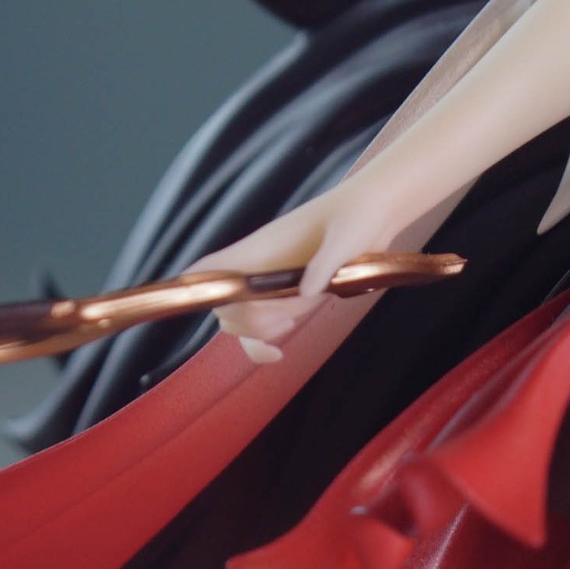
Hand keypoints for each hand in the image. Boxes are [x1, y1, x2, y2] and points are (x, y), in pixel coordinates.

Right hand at [188, 181, 405, 362]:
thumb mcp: (346, 235)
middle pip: (224, 306)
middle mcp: (258, 270)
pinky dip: (261, 347)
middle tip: (282, 320)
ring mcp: (272, 287)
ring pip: (240, 323)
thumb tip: (306, 292)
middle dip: (244, 321)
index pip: (212, 268)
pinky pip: (263, 331)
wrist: (375, 213)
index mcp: (261, 248)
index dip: (194, 287)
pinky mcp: (290, 300)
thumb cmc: (357, 215)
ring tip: (289, 325)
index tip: (196, 307)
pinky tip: (278, 355)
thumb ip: (324, 263)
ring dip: (257, 334)